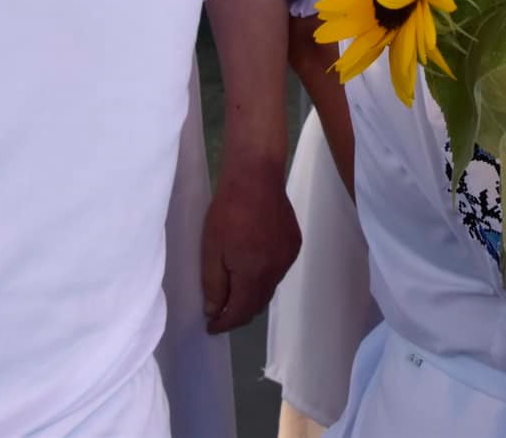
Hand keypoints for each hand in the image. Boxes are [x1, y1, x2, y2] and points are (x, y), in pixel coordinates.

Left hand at [199, 151, 300, 333]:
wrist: (256, 177)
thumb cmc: (228, 211)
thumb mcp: (211, 249)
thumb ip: (214, 284)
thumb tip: (214, 310)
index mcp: (254, 275)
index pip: (240, 312)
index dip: (225, 324)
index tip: (211, 327)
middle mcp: (276, 271)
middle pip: (257, 304)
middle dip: (238, 313)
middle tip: (220, 312)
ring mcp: (288, 257)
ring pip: (269, 288)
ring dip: (252, 295)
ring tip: (235, 291)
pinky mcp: (294, 244)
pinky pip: (278, 271)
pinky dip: (264, 277)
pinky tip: (252, 267)